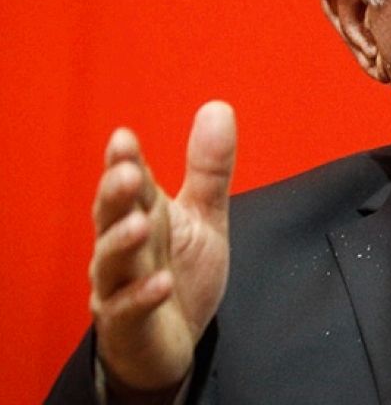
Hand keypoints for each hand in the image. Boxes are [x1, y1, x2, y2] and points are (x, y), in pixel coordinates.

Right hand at [89, 101, 235, 390]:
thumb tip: (218, 108)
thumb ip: (209, 168)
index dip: (124, 161)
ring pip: (111, 261)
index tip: (123, 137)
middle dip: (117, 194)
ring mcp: (120, 286)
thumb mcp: (204, 216)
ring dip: (122, 242)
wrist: (172, 341)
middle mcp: (126, 247)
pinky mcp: (128, 324)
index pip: (132, 184)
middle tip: (128, 172)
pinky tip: (159, 283)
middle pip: (112, 216)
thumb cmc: (181, 273)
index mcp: (144, 215)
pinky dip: (141, 296)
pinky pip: (128, 310)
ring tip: (141, 224)